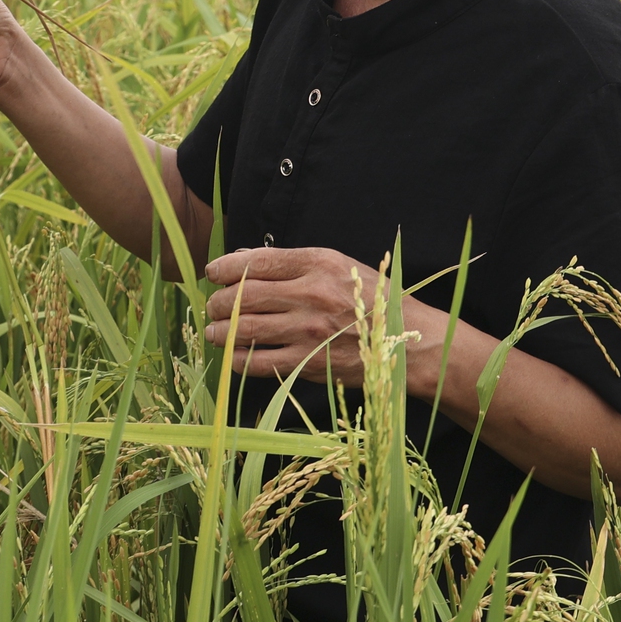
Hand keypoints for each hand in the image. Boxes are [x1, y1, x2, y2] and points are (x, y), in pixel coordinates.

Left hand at [202, 246, 387, 385]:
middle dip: (218, 301)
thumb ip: (290, 262)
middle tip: (211, 306)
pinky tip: (231, 356)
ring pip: (245, 329)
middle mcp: (312, 294)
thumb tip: (242, 258)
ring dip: (220, 331)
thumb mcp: (338, 266)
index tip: (212, 272)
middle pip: (244, 295)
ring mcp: (309, 330)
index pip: (257, 262)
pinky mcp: (310, 363)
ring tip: (213, 332)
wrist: (409, 343)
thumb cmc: (371, 300)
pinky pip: (259, 362)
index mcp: (319, 263)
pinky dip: (237, 359)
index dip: (226, 267)